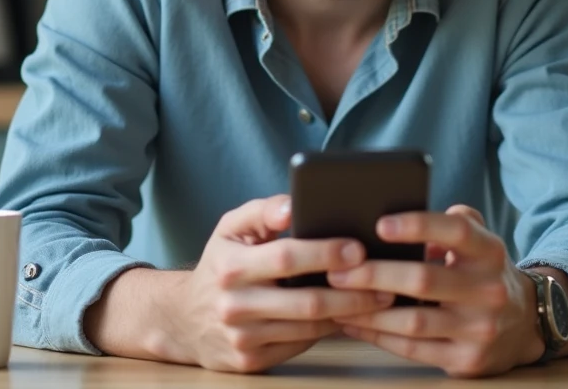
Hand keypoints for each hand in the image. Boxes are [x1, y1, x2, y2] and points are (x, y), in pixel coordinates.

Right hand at [165, 194, 395, 372]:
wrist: (183, 319)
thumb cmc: (220, 264)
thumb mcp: (231, 228)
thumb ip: (263, 210)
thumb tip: (293, 205)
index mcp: (230, 266)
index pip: (285, 257)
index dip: (325, 253)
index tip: (359, 247)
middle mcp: (234, 305)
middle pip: (305, 300)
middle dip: (352, 292)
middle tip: (385, 282)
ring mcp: (242, 338)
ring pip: (309, 327)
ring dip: (348, 314)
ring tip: (379, 299)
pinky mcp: (251, 362)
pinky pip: (301, 344)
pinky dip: (329, 330)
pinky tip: (349, 317)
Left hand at [329, 205, 545, 377]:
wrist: (524, 324)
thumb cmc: (483, 274)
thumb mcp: (480, 241)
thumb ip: (450, 222)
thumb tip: (400, 220)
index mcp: (489, 252)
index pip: (456, 231)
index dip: (418, 225)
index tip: (380, 224)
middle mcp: (489, 290)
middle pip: (424, 280)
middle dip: (374, 275)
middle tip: (337, 270)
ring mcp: (480, 329)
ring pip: (413, 321)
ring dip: (368, 311)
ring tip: (335, 299)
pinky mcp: (467, 360)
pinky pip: (413, 349)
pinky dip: (378, 336)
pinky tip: (353, 324)